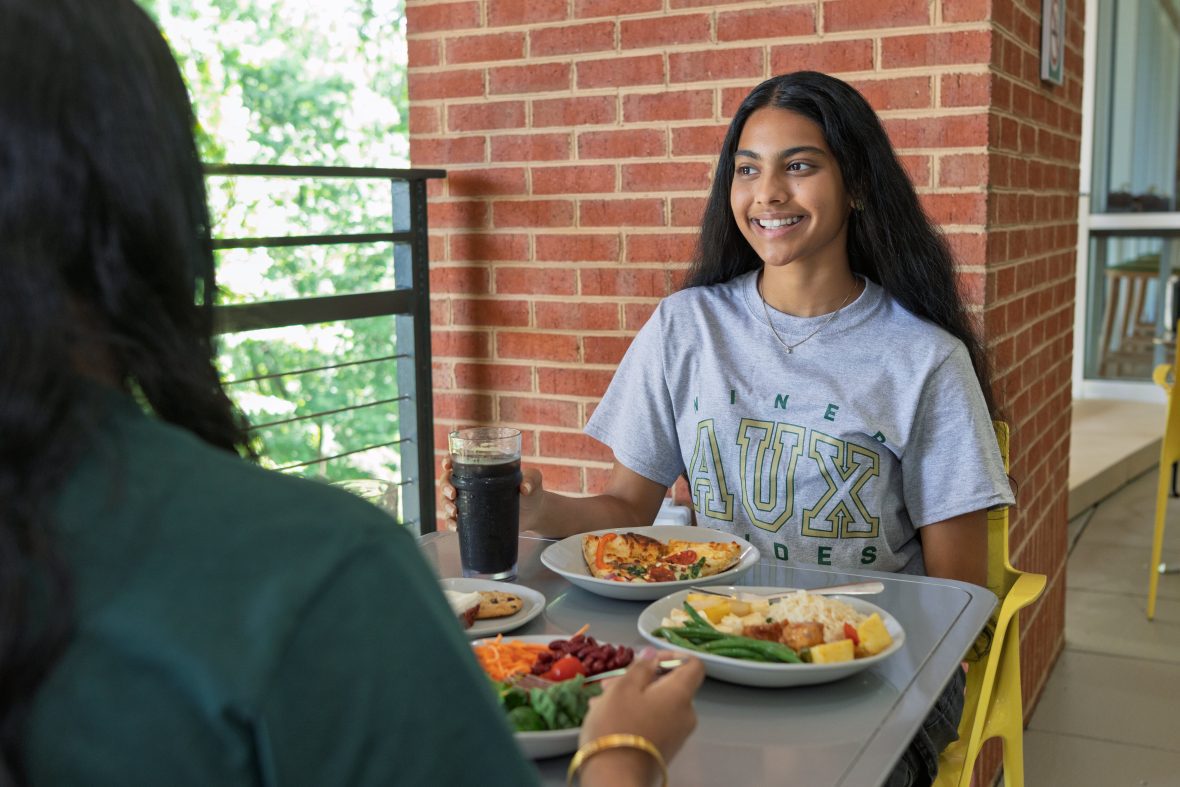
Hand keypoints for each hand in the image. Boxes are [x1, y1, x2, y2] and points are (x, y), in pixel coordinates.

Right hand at [439, 456, 545, 532]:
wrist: (534, 513)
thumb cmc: (532, 490)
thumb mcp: (534, 480)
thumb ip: (531, 479)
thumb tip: (524, 488)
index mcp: (481, 469)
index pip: (458, 461)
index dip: (448, 461)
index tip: (447, 465)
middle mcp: (471, 484)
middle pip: (448, 481)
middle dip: (444, 487)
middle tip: (452, 495)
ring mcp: (470, 502)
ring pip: (447, 501)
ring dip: (445, 506)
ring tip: (454, 513)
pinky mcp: (473, 518)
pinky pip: (455, 521)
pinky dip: (451, 524)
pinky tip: (455, 527)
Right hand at [576, 649, 703, 785]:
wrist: (615, 779)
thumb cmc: (618, 726)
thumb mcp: (623, 687)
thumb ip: (641, 666)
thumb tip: (654, 653)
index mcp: (681, 694)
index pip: (693, 664)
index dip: (672, 655)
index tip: (647, 658)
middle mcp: (686, 714)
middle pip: (670, 685)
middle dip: (640, 678)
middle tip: (610, 682)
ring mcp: (677, 734)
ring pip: (657, 703)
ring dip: (632, 696)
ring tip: (600, 700)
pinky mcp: (664, 749)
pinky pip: (654, 721)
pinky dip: (635, 714)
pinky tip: (608, 717)